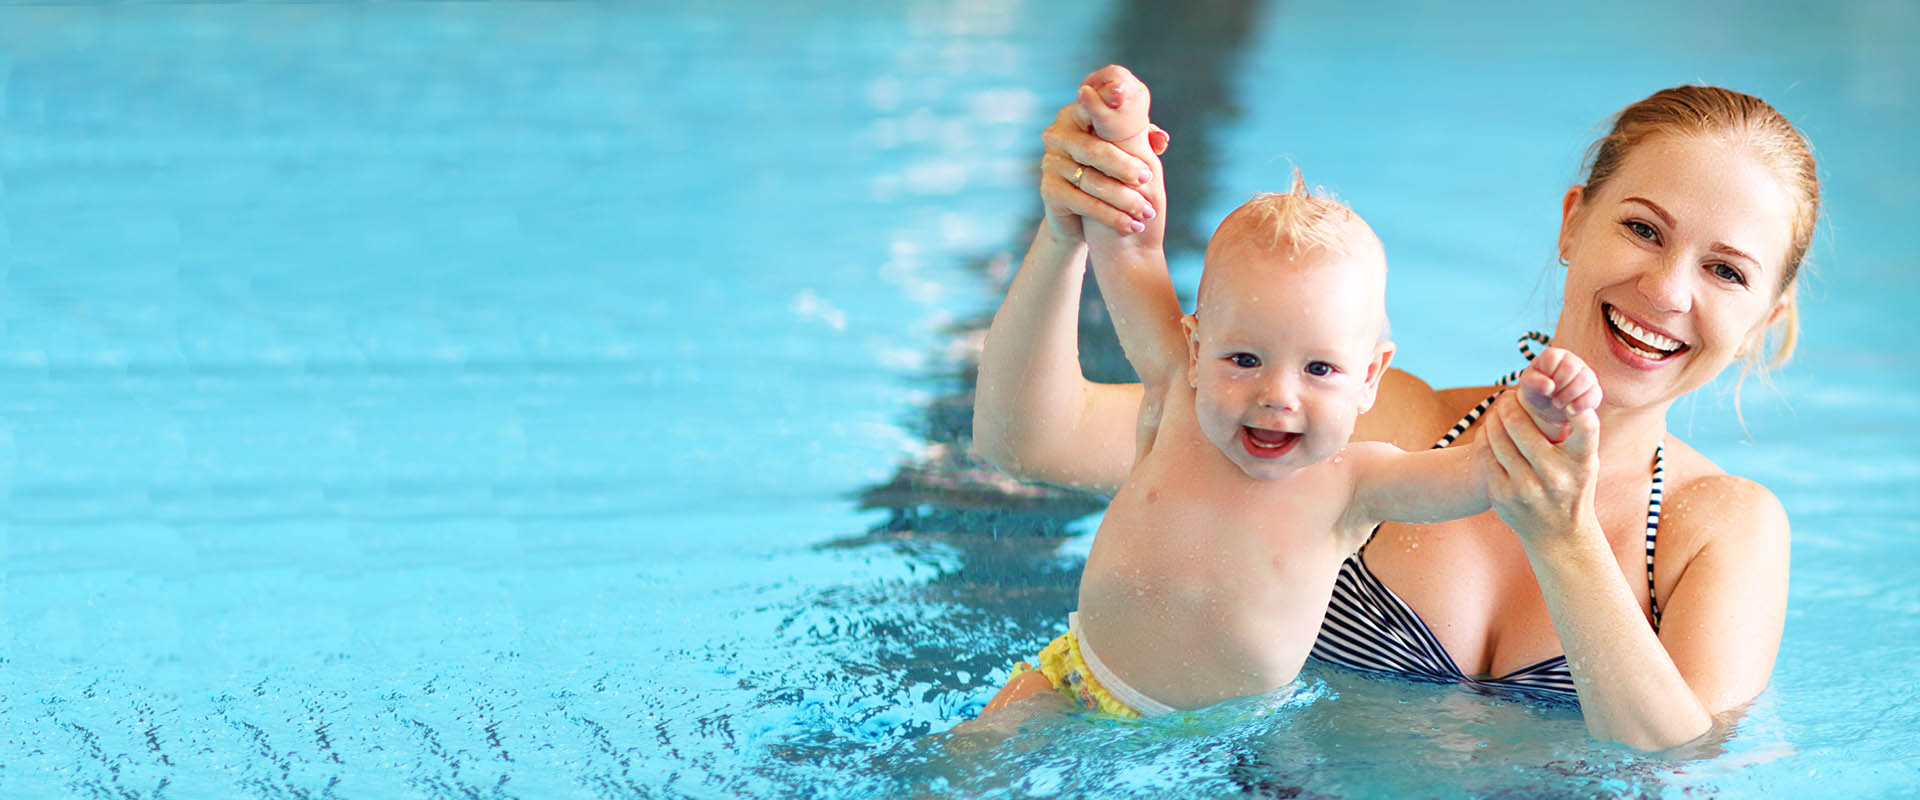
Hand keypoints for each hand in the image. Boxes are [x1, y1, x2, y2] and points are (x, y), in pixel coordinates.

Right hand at [1039, 65, 1169, 241]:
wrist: (1082, 218)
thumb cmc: (1109, 174)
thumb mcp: (1127, 152)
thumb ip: (1142, 138)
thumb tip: (1161, 139)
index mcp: (1075, 115)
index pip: (1094, 107)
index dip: (1109, 102)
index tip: (1126, 99)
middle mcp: (1057, 135)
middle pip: (1094, 150)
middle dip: (1124, 166)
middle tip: (1148, 178)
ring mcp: (1050, 163)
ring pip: (1092, 180)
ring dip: (1123, 198)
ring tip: (1146, 211)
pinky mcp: (1049, 190)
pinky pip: (1084, 203)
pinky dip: (1110, 216)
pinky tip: (1130, 225)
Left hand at [1482, 392, 1601, 550]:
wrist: (1558, 536)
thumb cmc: (1574, 486)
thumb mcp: (1586, 462)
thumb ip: (1580, 432)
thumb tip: (1567, 393)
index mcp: (1582, 464)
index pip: (1586, 427)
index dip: (1575, 406)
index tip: (1561, 395)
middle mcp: (1555, 477)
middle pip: (1521, 425)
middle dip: (1511, 404)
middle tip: (1508, 395)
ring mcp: (1526, 488)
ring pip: (1498, 438)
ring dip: (1494, 418)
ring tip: (1497, 409)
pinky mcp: (1502, 497)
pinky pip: (1486, 456)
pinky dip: (1485, 438)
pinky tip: (1489, 430)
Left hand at [1513, 346, 1601, 442]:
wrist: (1548, 409)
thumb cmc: (1536, 392)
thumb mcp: (1528, 387)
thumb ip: (1533, 382)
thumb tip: (1549, 386)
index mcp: (1553, 356)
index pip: (1552, 357)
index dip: (1546, 373)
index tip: (1543, 384)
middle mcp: (1572, 361)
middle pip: (1571, 367)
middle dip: (1558, 386)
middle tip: (1551, 396)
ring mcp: (1586, 374)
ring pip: (1585, 379)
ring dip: (1568, 396)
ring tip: (1558, 403)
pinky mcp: (1595, 390)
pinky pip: (1594, 394)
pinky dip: (1580, 405)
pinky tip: (1570, 410)